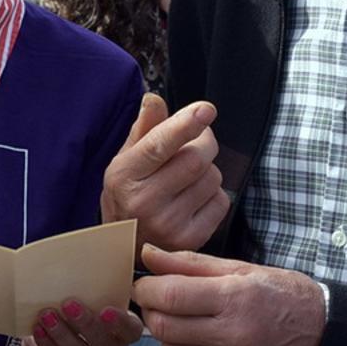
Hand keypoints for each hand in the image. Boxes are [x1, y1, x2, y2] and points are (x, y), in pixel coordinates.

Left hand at [30, 301, 141, 345]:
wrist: (69, 335)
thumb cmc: (87, 310)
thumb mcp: (97, 299)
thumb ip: (97, 290)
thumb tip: (82, 266)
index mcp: (126, 331)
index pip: (130, 329)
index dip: (119, 322)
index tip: (105, 310)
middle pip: (103, 344)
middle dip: (85, 324)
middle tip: (68, 304)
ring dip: (61, 334)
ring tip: (47, 316)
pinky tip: (38, 332)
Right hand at [102, 95, 229, 253]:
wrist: (125, 246)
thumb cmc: (128, 192)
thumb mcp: (126, 159)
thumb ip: (144, 128)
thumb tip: (155, 99)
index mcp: (125, 176)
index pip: (158, 145)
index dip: (185, 124)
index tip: (206, 109)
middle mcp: (144, 202)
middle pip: (196, 158)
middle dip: (205, 141)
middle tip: (198, 140)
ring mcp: (168, 224)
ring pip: (212, 178)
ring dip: (208, 169)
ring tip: (188, 177)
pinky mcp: (190, 239)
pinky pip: (221, 201)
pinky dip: (214, 193)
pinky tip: (194, 199)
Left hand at [133, 247, 324, 345]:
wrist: (322, 335)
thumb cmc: (279, 295)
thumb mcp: (239, 269)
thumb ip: (189, 264)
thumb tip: (147, 255)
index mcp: (236, 298)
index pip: (169, 296)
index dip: (146, 289)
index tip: (144, 286)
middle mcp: (236, 337)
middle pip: (163, 328)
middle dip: (153, 313)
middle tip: (164, 305)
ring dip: (171, 339)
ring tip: (190, 327)